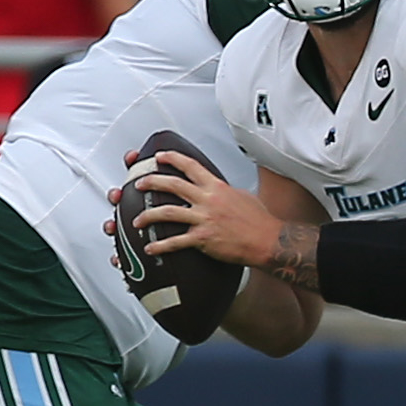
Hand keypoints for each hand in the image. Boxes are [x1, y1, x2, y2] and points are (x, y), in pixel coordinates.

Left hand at [134, 151, 282, 266]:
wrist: (269, 240)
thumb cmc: (259, 221)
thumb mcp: (242, 196)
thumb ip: (224, 192)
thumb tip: (218, 190)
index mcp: (217, 187)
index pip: (190, 166)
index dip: (172, 159)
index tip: (159, 156)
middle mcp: (208, 200)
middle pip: (173, 185)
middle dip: (152, 182)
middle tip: (138, 183)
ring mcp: (204, 219)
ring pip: (169, 212)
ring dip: (149, 216)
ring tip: (137, 220)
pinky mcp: (203, 238)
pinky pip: (176, 241)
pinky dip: (161, 246)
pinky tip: (150, 249)